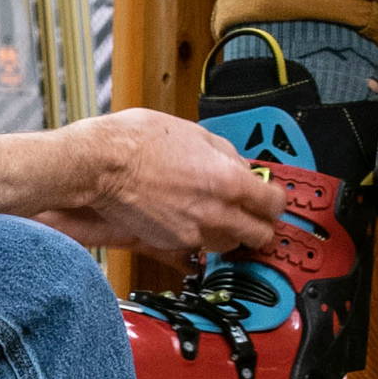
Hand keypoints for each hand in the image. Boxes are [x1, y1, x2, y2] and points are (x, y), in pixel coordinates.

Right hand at [51, 110, 283, 253]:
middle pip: (260, 235)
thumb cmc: (139, 141)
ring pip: (230, 244)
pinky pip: (199, 245)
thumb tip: (240, 167)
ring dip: (231, 233)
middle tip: (252, 214)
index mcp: (228, 181)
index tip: (271, 199)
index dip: (276, 202)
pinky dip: (200, 235)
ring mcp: (195, 232)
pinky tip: (189, 218)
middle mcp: (217, 212)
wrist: (101, 164)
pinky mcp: (172, 244)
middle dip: (259, 224)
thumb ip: (225, 154)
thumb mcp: (194, 132)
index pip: (274, 204)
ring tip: (217, 215)